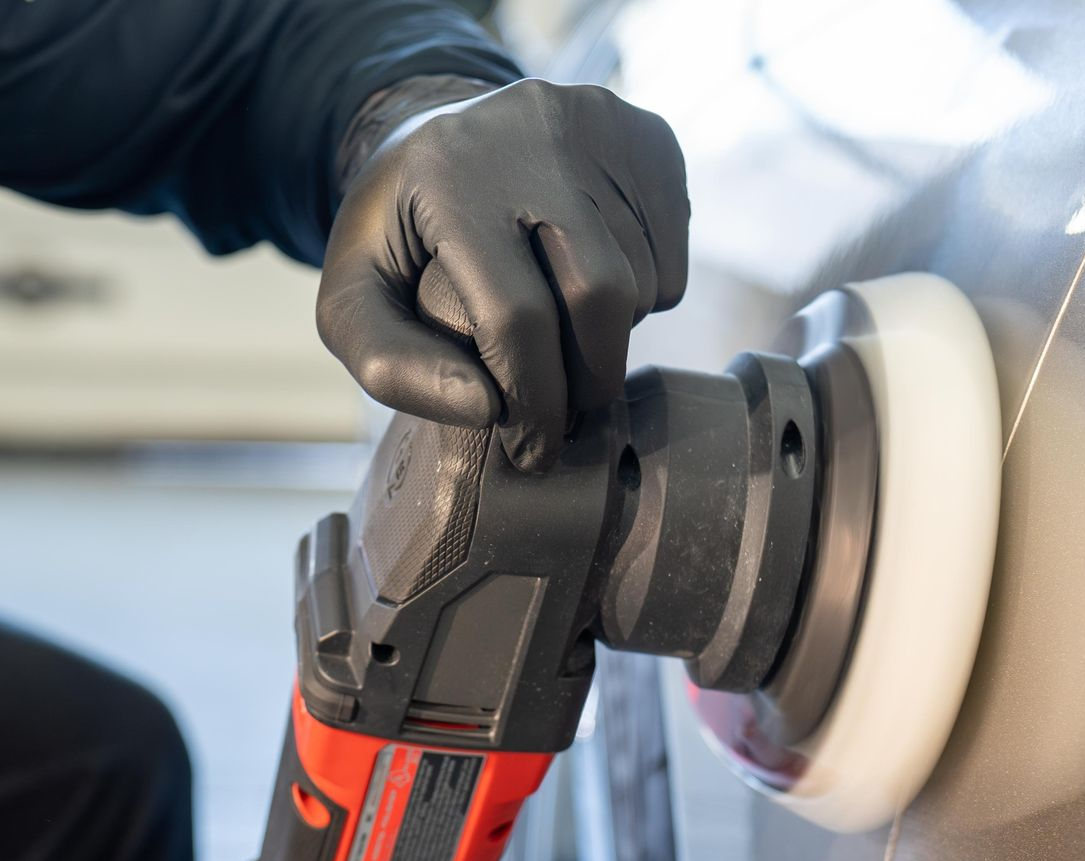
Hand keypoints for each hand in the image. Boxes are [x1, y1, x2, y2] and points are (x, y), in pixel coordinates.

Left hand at [317, 78, 689, 472]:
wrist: (446, 139)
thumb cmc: (401, 238)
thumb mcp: (353, 299)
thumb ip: (389, 364)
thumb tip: (484, 408)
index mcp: (450, 172)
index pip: (517, 312)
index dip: (533, 401)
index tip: (533, 452)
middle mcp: (533, 133)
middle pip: (601, 294)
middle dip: (591, 379)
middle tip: (568, 415)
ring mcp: (602, 127)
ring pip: (642, 282)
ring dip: (612, 337)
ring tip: (566, 333)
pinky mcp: (649, 140)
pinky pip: (672, 258)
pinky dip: (645, 299)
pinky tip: (593, 286)